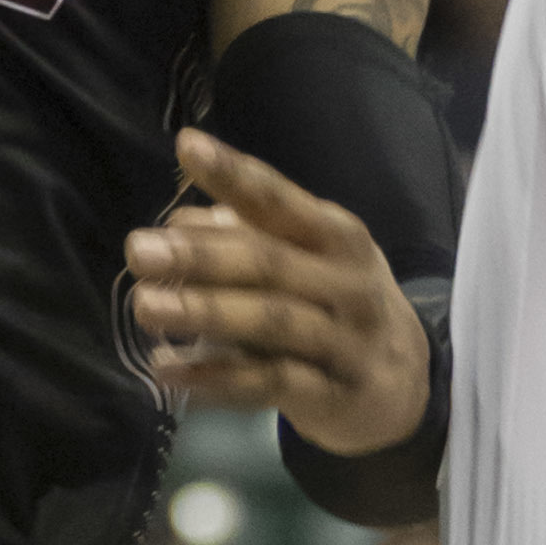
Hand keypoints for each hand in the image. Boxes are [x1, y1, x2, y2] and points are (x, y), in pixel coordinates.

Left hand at [125, 126, 433, 456]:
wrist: (407, 388)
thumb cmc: (338, 306)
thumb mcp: (310, 262)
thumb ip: (248, 237)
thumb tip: (179, 220)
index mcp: (336, 236)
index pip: (280, 199)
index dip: (235, 174)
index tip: (186, 148)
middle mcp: (347, 283)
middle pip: (270, 263)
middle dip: (201, 256)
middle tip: (138, 250)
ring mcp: (345, 342)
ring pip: (272, 322)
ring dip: (204, 312)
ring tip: (144, 306)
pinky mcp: (334, 396)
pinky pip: (269, 385)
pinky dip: (215, 379)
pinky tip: (166, 372)